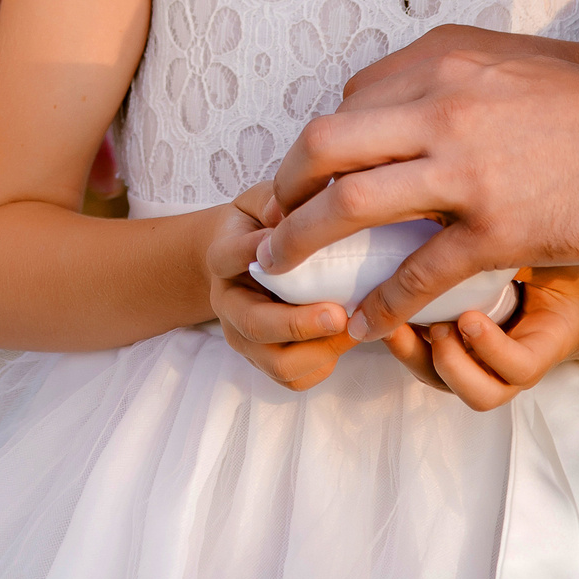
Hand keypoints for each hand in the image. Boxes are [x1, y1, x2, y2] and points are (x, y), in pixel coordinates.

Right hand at [209, 183, 356, 391]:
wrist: (239, 257)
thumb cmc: (262, 223)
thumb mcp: (263, 200)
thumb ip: (275, 200)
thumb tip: (287, 208)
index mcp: (223, 257)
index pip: (228, 256)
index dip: (255, 251)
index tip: (291, 242)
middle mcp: (228, 303)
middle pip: (253, 325)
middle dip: (299, 323)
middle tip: (340, 311)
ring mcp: (244, 337)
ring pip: (276, 362)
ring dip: (320, 350)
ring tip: (355, 326)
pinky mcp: (265, 359)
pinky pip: (295, 378)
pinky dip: (325, 364)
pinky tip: (349, 336)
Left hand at [259, 27, 578, 345]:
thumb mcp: (517, 57)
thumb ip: (458, 70)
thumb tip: (411, 85)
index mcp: (443, 60)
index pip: (349, 103)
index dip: (318, 147)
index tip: (307, 178)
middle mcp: (441, 106)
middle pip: (324, 145)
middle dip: (285, 188)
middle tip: (271, 220)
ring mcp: (464, 169)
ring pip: (351, 207)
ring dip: (304, 243)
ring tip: (283, 270)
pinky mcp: (497, 227)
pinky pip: (416, 272)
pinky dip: (381, 301)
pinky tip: (365, 321)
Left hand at [384, 265, 578, 409]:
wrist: (565, 307)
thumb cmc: (563, 285)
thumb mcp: (557, 266)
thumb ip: (532, 257)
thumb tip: (497, 229)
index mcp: (542, 347)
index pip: (521, 367)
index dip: (493, 349)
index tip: (470, 318)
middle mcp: (508, 369)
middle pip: (480, 393)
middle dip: (451, 364)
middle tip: (437, 326)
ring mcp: (477, 366)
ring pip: (443, 383)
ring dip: (416, 356)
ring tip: (399, 323)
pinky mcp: (452, 354)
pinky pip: (423, 362)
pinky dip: (402, 343)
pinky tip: (388, 314)